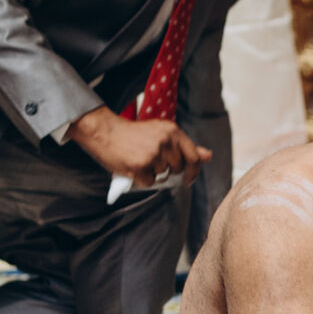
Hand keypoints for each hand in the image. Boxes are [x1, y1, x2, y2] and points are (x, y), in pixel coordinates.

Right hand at [68, 107, 210, 187]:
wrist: (104, 131)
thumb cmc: (133, 134)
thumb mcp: (161, 134)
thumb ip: (185, 146)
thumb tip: (208, 156)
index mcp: (172, 131)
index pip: (194, 157)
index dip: (194, 171)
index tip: (188, 179)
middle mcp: (165, 141)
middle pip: (178, 169)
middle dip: (168, 171)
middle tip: (152, 163)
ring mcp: (152, 154)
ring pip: (163, 176)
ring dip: (153, 174)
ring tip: (140, 160)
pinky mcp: (139, 166)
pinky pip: (149, 183)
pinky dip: (142, 180)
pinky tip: (133, 167)